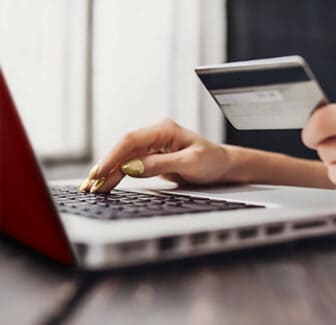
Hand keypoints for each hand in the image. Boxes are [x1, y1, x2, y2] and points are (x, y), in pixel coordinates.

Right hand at [80, 119, 233, 192]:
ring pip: (125, 158)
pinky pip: (131, 165)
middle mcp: (156, 135)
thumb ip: (160, 164)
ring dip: (109, 172)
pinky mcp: (153, 157)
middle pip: (124, 150)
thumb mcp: (190, 163)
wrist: (222, 166)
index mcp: (164, 130)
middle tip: (92, 186)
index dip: (113, 156)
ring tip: (94, 188)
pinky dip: (119, 174)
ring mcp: (153, 146)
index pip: (131, 140)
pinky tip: (108, 183)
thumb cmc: (212, 161)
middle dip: (106, 167)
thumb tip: (131, 168)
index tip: (100, 171)